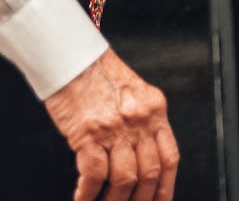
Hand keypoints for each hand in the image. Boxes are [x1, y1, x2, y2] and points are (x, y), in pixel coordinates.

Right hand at [44, 49, 178, 200]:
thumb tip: (138, 155)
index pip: (169, 158)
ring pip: (125, 180)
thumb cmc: (94, 68)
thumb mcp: (130, 90)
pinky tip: (83, 198)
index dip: (165, 188)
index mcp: (154, 108)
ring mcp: (115, 128)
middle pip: (149, 174)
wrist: (69, 51)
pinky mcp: (89, 133)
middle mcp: (139, 119)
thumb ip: (140, 118)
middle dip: (140, 200)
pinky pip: (94, 176)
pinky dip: (88, 194)